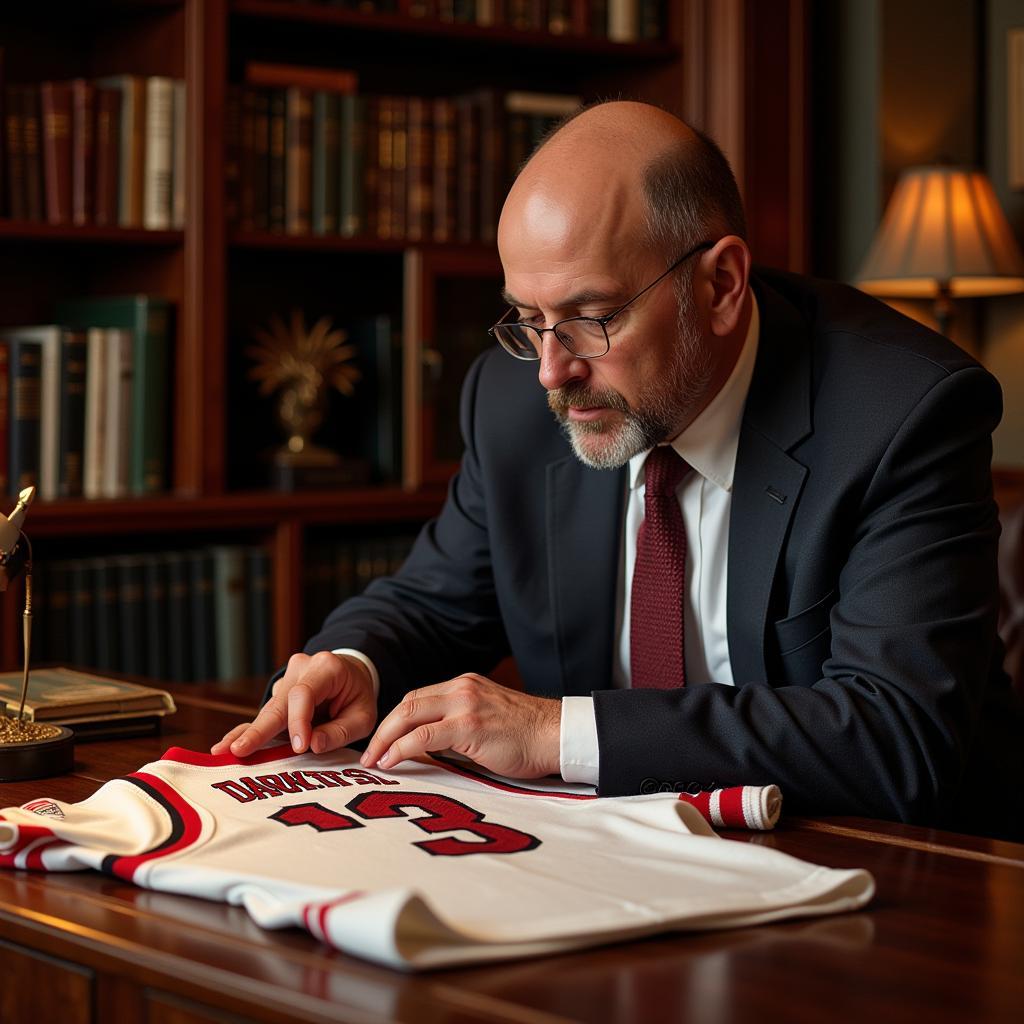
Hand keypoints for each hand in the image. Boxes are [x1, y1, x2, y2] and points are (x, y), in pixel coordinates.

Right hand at [211, 651, 376, 757]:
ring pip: (270, 711)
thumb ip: (341, 731)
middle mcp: (301, 668)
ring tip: (225, 751)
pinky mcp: (278, 695)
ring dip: (252, 734)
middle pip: (278, 703)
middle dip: (259, 730)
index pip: (305, 694)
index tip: (300, 747)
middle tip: (239, 750)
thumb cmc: (358, 696)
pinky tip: (227, 744)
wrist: (352, 674)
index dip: (299, 721)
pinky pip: (265, 715)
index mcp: (327, 667)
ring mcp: (286, 680)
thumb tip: (313, 745)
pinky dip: (249, 731)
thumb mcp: (364, 715)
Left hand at [359, 673, 560, 778]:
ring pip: (409, 715)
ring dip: (386, 739)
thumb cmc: (527, 737)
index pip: (418, 698)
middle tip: (369, 754)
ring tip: (375, 761)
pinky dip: (400, 748)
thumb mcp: (486, 723)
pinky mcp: (468, 726)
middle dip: (382, 729)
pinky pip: (422, 736)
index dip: (395, 721)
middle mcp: (461, 689)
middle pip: (407, 703)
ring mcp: (464, 705)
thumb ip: (457, 728)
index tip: (383, 742)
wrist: (556, 735)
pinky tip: (392, 762)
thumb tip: (425, 749)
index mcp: (464, 686)